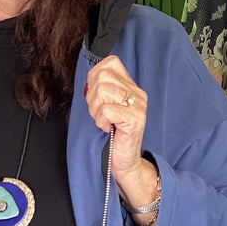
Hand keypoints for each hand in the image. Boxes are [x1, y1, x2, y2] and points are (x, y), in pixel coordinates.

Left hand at [84, 56, 158, 207]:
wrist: (123, 162)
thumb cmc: (110, 136)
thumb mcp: (103, 108)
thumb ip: (100, 90)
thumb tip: (88, 79)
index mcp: (130, 87)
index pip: (110, 63)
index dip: (95, 76)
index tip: (95, 97)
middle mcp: (137, 93)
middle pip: (103, 76)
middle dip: (92, 96)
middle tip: (98, 114)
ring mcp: (138, 106)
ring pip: (103, 91)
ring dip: (96, 110)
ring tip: (103, 121)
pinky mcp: (135, 119)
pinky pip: (107, 110)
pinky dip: (101, 121)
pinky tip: (107, 128)